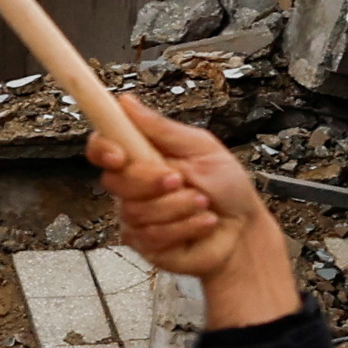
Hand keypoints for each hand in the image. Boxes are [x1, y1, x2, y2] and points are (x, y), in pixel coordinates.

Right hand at [95, 98, 304, 330]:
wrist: (245, 228)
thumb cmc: (227, 187)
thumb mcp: (202, 147)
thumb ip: (162, 128)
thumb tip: (127, 103)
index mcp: (143, 157)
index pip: (103, 148)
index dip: (103, 149)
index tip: (119, 155)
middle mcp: (135, 186)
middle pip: (115, 182)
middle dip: (152, 181)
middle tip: (181, 180)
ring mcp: (138, 217)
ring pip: (136, 211)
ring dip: (178, 206)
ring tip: (202, 203)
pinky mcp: (146, 244)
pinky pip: (152, 236)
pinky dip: (185, 226)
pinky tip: (202, 222)